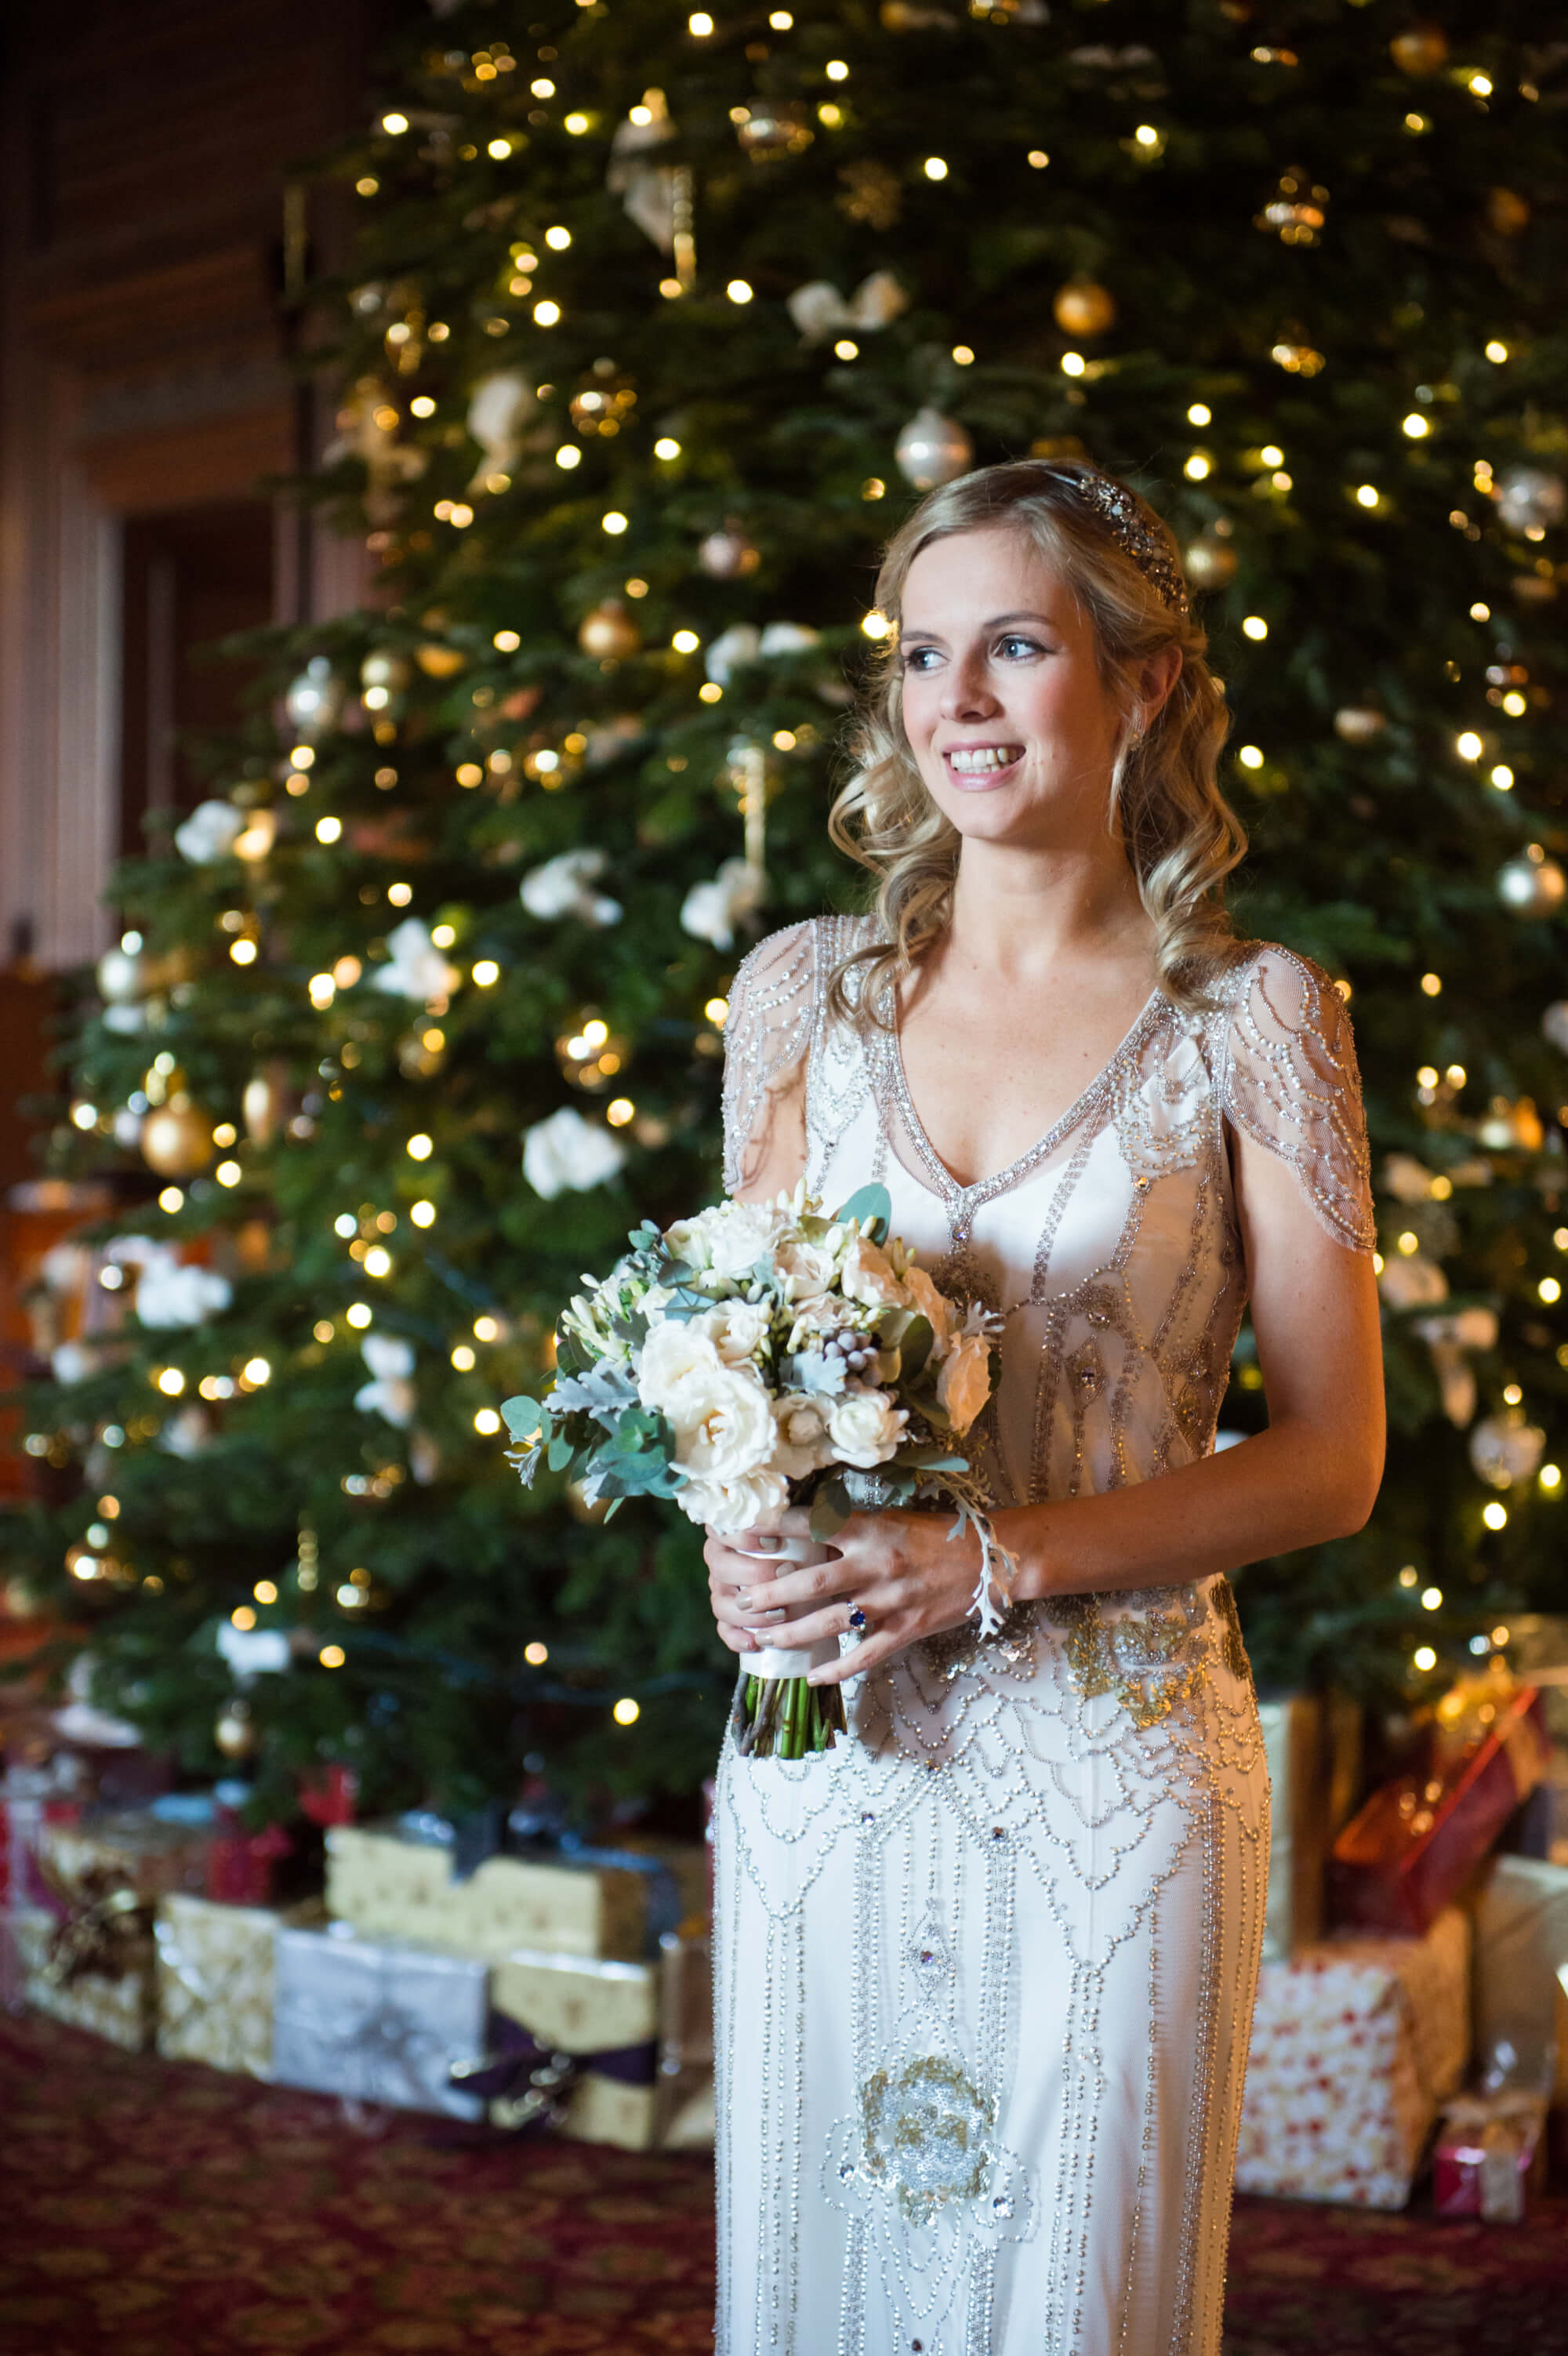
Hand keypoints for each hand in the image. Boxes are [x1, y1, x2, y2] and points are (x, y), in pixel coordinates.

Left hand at [704, 1502, 989, 1685]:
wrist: (990, 1562)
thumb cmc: (939, 1534)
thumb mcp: (892, 1518)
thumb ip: (852, 1525)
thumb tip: (804, 1526)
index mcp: (870, 1530)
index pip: (811, 1526)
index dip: (773, 1530)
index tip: (741, 1535)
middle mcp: (876, 1566)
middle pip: (810, 1584)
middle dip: (770, 1595)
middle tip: (741, 1601)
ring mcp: (890, 1603)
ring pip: (829, 1625)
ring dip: (792, 1635)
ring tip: (762, 1639)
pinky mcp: (905, 1631)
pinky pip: (864, 1657)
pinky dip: (837, 1671)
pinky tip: (812, 1676)